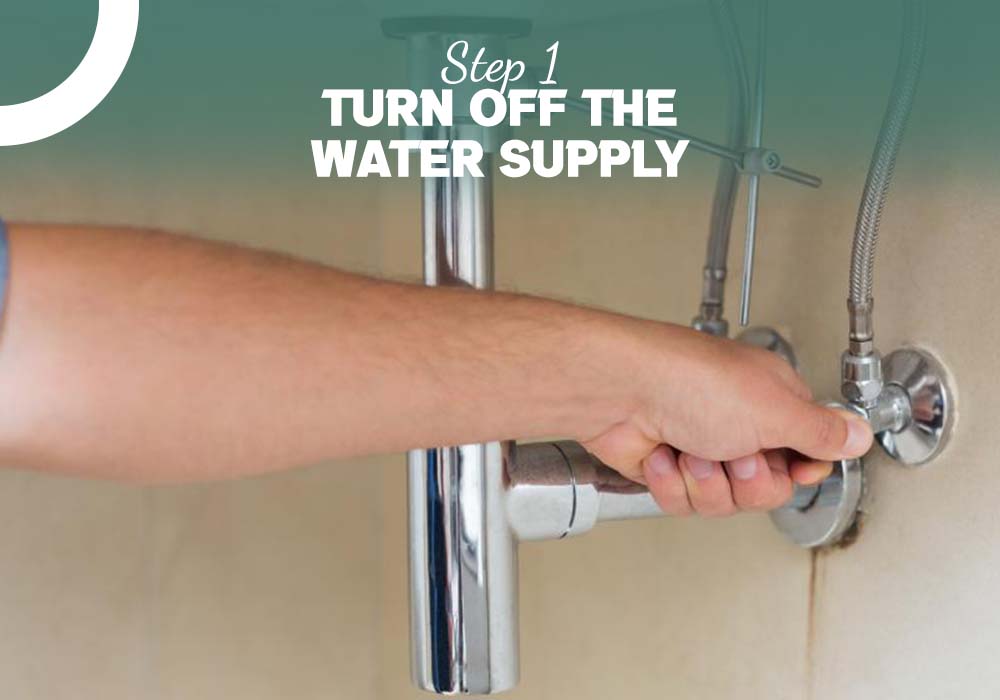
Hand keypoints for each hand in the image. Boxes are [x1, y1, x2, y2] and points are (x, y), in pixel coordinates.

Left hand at [580, 321, 872, 516]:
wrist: (617, 389)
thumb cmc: (688, 380)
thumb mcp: (774, 409)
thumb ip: (822, 432)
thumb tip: (859, 434)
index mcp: (771, 402)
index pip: (808, 455)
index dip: (802, 471)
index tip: (793, 467)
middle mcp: (737, 424)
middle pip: (768, 489)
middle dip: (747, 480)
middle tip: (733, 452)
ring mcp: (700, 446)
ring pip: (724, 501)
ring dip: (705, 480)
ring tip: (689, 448)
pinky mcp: (666, 467)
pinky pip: (683, 502)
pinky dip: (670, 483)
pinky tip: (661, 455)